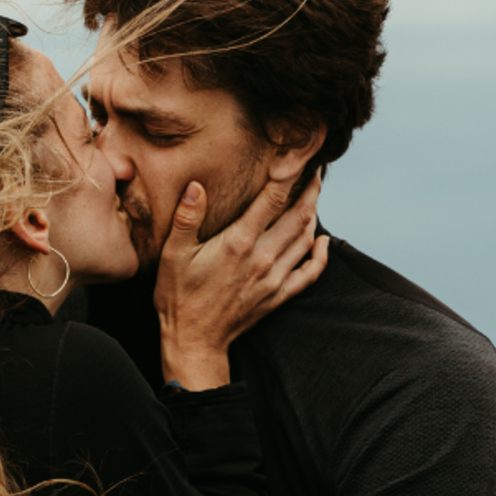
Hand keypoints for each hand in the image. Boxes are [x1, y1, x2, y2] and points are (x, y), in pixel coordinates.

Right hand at [155, 174, 327, 390]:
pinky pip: (309, 273)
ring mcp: (274, 278)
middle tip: (315, 170)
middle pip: (298, 215)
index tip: (300, 155)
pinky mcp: (278, 296)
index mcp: (238, 242)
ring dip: (313, 214)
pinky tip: (321, 242)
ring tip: (314, 197)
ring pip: (305, 238)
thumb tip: (196, 186)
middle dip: (310, 189)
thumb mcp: (173, 254)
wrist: (194, 340)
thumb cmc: (179, 297)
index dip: (290, 173)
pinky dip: (320, 255)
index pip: (273, 199)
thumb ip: (187, 218)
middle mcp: (262, 258)